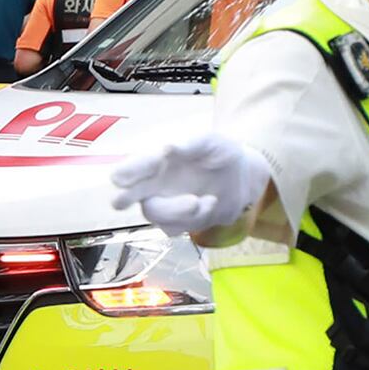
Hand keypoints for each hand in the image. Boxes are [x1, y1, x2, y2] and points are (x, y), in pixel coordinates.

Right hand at [107, 133, 274, 240]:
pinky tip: (210, 202)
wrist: (244, 177)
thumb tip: (166, 147)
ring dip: (177, 210)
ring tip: (200, 200)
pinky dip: (195, 217)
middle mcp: (152, 185)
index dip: (124, 174)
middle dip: (124, 199)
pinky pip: (175, 228)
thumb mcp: (210, 141)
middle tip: (126, 199)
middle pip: (124, 198)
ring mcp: (164, 205)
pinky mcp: (179, 222)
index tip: (125, 178)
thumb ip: (189, 144)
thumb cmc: (221, 152)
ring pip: (154, 215)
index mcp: (153, 162)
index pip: (126, 170)